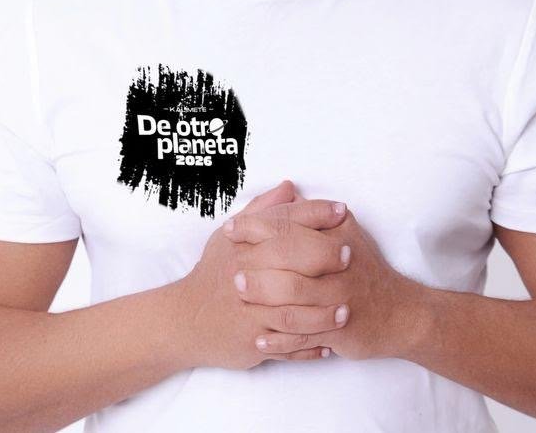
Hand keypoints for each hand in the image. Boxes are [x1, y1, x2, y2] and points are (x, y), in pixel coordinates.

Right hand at [173, 180, 349, 369]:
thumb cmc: (213, 273)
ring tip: (347, 308)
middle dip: (325, 256)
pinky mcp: (252, 341)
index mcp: (244, 245)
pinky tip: (330, 344)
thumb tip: (290, 187)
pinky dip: (309, 347)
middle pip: (292, 259)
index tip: (341, 212)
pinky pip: (286, 346)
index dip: (316, 213)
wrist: (184, 320)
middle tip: (351, 255)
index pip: (284, 221)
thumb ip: (262, 211)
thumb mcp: (230, 236)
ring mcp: (251, 310)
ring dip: (324, 312)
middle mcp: (247, 273)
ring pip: (294, 310)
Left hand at [226, 191, 417, 360]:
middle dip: (254, 261)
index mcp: (337, 231)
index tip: (230, 229)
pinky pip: (302, 332)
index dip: (255, 225)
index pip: (288, 221)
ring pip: (292, 293)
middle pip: (286, 254)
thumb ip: (310, 214)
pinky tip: (259, 336)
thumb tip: (281, 189)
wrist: (400, 312)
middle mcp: (340, 258)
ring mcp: (340, 293)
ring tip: (240, 295)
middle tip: (232, 268)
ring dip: (261, 295)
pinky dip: (278, 337)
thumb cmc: (363, 270)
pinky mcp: (341, 325)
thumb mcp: (343, 233)